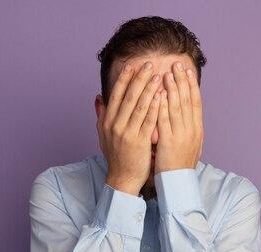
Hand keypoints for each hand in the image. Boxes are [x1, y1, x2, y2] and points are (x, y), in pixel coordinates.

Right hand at [96, 61, 162, 195]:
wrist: (122, 178)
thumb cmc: (116, 156)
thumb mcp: (103, 135)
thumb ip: (101, 115)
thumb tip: (98, 97)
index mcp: (106, 122)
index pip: (116, 95)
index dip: (124, 80)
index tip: (131, 66)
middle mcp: (115, 126)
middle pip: (128, 97)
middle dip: (138, 79)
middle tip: (148, 64)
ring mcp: (127, 134)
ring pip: (139, 107)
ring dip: (149, 89)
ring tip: (158, 76)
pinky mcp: (139, 142)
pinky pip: (148, 121)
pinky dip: (155, 107)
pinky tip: (161, 96)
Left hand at [155, 61, 203, 173]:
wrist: (178, 183)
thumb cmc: (179, 164)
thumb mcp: (189, 144)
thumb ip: (187, 128)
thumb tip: (186, 115)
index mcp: (197, 129)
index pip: (196, 102)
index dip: (192, 85)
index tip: (188, 71)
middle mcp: (192, 130)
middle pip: (187, 100)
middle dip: (182, 81)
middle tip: (177, 64)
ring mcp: (182, 135)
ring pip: (177, 107)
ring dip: (172, 89)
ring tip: (168, 73)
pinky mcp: (169, 142)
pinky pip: (165, 120)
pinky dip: (162, 106)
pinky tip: (158, 94)